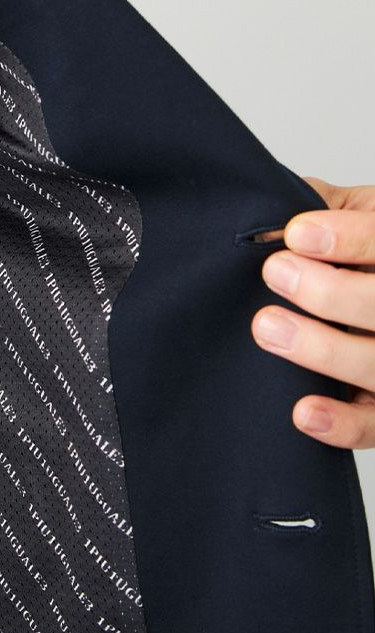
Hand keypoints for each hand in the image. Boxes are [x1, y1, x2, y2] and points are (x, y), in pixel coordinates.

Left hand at [250, 177, 374, 448]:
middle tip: (276, 273)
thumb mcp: (346, 214)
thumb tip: (267, 221)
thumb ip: (315, 209)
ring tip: (267, 326)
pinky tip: (303, 410)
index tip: (297, 234)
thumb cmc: (355, 251)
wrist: (364, 290)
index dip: (349, 238)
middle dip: (331, 292)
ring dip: (324, 349)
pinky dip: (343, 423)